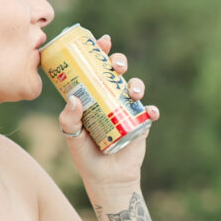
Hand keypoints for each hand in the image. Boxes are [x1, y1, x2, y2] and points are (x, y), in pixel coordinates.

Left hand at [58, 34, 153, 200]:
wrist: (106, 178)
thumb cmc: (86, 156)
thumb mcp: (72, 137)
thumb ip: (69, 120)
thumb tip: (74, 98)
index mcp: (93, 95)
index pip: (95, 68)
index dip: (100, 52)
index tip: (102, 42)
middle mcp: (111, 97)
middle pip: (117, 72)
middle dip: (119, 62)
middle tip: (116, 65)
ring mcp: (128, 109)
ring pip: (136, 87)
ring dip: (137, 84)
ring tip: (132, 91)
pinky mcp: (141, 123)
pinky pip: (149, 112)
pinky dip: (151, 110)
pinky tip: (149, 111)